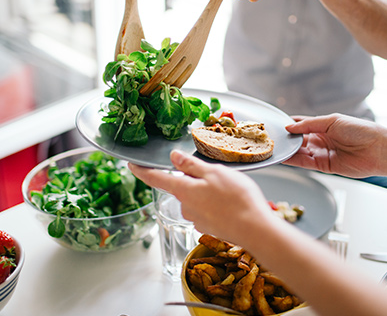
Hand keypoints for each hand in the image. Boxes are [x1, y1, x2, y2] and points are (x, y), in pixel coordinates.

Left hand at [128, 150, 274, 243]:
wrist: (255, 229)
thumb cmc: (237, 198)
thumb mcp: (214, 172)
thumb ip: (191, 165)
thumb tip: (173, 157)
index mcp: (184, 190)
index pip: (156, 179)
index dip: (141, 171)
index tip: (131, 165)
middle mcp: (186, 207)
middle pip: (181, 187)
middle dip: (193, 179)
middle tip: (215, 173)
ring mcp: (197, 219)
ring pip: (196, 198)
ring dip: (207, 191)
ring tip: (230, 188)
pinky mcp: (209, 227)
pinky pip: (208, 209)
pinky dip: (216, 204)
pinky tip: (231, 202)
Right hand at [284, 113, 386, 177]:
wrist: (378, 150)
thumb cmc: (360, 130)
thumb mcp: (332, 121)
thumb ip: (309, 124)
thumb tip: (289, 127)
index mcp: (323, 125)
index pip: (301, 124)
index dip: (289, 125)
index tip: (276, 125)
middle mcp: (321, 139)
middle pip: (298, 139)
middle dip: (287, 139)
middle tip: (272, 138)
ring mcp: (322, 153)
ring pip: (299, 152)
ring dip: (288, 150)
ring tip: (275, 148)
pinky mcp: (324, 166)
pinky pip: (305, 163)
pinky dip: (294, 160)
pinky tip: (284, 157)